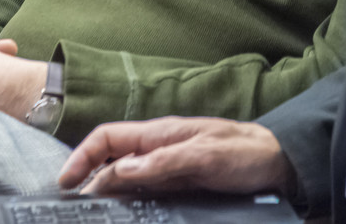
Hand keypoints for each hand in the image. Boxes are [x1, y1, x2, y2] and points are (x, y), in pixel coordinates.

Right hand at [58, 117, 291, 195]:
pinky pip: (145, 189)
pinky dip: (129, 200)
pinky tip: (126, 212)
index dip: (82, 157)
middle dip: (88, 179)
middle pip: (111, 160)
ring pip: (126, 177)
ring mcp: (168, 165)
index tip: (66, 182)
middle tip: (74, 206)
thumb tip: (121, 169)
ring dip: (107, 192)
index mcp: (159, 133)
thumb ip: (162, 162)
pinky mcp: (180, 181)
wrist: (280, 162)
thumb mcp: (203, 156)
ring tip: (93, 212)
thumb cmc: (245, 152)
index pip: (108, 137)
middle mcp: (159, 147)